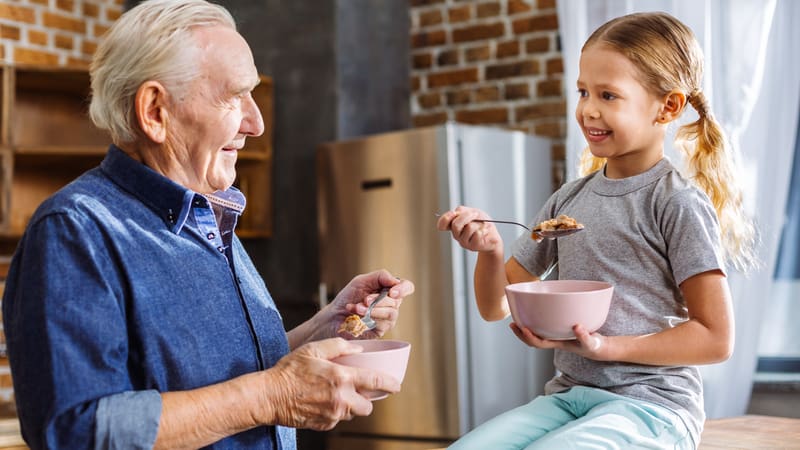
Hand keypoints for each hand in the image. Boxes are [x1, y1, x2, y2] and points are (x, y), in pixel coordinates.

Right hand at [264, 338, 400, 430]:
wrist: (269, 396)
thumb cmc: (290, 370)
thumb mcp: (314, 349)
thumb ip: (339, 346)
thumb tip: (358, 348)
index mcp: (341, 378)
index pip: (375, 382)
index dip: (390, 384)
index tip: (396, 385)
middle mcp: (340, 399)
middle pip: (368, 406)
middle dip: (366, 398)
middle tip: (358, 389)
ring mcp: (332, 414)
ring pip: (353, 414)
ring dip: (351, 405)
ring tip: (336, 393)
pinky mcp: (324, 424)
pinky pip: (338, 420)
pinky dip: (336, 412)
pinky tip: (323, 401)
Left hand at [332, 270, 413, 338]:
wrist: (333, 316)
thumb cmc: (348, 298)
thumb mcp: (361, 281)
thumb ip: (380, 276)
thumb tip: (396, 280)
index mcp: (388, 290)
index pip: (406, 287)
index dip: (403, 289)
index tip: (392, 292)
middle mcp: (391, 305)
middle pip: (397, 301)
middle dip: (379, 300)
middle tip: (364, 300)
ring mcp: (387, 319)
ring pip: (391, 313)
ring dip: (373, 309)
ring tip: (357, 308)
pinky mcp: (380, 330)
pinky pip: (382, 324)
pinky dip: (368, 318)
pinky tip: (356, 315)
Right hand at [437, 206, 501, 252]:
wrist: (492, 235)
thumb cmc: (481, 222)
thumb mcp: (472, 212)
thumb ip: (462, 211)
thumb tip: (456, 213)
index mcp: (453, 226)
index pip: (442, 224)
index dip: (446, 218)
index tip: (454, 213)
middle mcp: (456, 235)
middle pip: (456, 225)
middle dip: (467, 216)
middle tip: (476, 214)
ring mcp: (463, 242)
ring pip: (469, 228)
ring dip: (478, 223)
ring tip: (482, 225)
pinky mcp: (472, 246)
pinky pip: (477, 234)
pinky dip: (484, 229)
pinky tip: (485, 231)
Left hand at [509, 322, 608, 360]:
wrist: (597, 347)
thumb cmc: (594, 346)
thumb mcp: (591, 342)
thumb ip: (585, 336)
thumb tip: (576, 326)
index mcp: (558, 344)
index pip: (539, 343)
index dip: (529, 337)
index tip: (523, 328)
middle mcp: (554, 340)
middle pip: (532, 341)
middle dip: (521, 334)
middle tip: (512, 324)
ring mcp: (555, 336)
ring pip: (535, 335)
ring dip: (525, 329)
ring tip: (516, 320)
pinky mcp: (558, 330)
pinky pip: (543, 328)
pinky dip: (535, 322)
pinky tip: (533, 314)